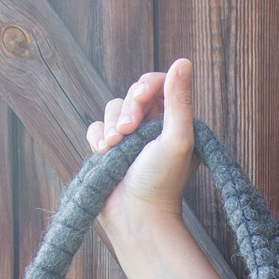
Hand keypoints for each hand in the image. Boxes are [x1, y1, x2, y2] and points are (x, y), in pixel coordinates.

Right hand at [86, 57, 194, 226]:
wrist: (137, 217)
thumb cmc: (161, 182)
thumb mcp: (176, 139)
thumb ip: (179, 101)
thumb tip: (183, 61)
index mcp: (175, 123)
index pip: (158, 84)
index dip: (146, 86)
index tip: (140, 97)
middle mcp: (154, 128)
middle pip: (133, 94)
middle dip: (127, 109)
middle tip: (127, 132)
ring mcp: (130, 139)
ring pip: (112, 110)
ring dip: (110, 126)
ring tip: (114, 148)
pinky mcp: (109, 150)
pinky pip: (95, 128)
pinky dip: (97, 137)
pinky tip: (104, 153)